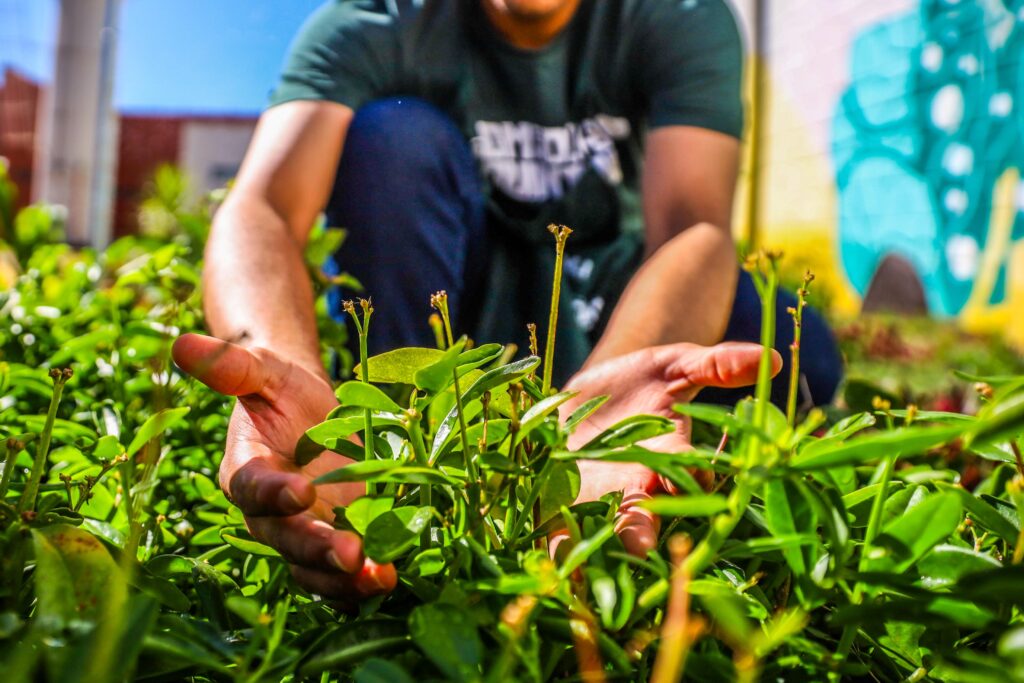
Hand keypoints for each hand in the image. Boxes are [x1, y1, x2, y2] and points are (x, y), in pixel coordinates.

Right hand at [171, 334, 396, 603]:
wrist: (311, 409)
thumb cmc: (281, 387)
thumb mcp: (263, 370)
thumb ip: (231, 366)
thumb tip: (184, 343)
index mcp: (244, 469)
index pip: (250, 487)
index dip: (272, 492)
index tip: (302, 490)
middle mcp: (268, 513)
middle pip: (285, 539)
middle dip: (317, 547)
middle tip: (352, 552)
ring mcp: (303, 531)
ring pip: (312, 568)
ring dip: (344, 579)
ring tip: (381, 577)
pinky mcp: (334, 541)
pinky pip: (340, 574)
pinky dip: (361, 583)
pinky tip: (390, 580)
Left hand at [557, 342, 780, 556]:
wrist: (592, 391)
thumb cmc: (642, 381)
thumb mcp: (677, 364)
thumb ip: (717, 364)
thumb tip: (770, 360)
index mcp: (670, 456)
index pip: (689, 473)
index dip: (693, 476)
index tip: (694, 477)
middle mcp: (638, 485)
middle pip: (645, 515)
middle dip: (642, 531)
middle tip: (640, 548)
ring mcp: (601, 495)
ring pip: (603, 529)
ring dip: (595, 545)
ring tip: (583, 566)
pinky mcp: (564, 498)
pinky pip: (561, 527)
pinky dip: (559, 540)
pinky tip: (550, 557)